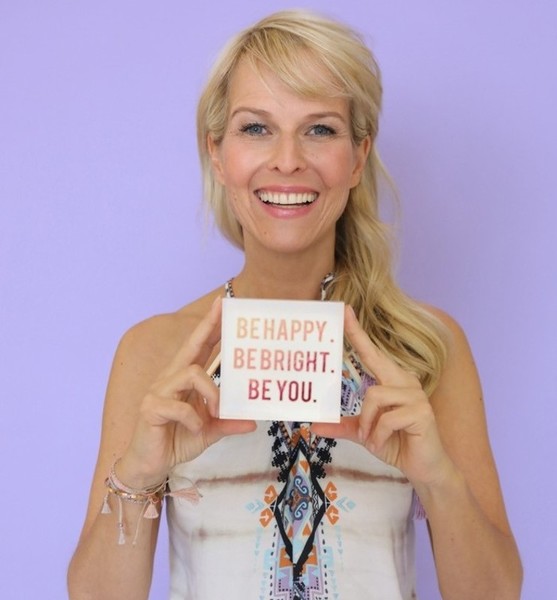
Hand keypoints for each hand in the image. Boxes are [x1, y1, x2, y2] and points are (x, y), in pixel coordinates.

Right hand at [119, 297, 255, 487]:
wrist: (151, 465)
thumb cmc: (177, 440)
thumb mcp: (209, 431)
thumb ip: (228, 423)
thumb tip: (253, 422)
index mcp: (185, 380)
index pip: (199, 347)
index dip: (210, 326)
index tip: (222, 304)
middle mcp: (170, 379)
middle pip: (190, 346)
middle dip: (208, 327)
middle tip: (222, 309)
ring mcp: (158, 391)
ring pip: (191, 373)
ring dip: (211, 392)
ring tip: (217, 411)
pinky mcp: (151, 408)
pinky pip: (178, 406)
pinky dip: (193, 419)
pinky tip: (195, 428)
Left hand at [312, 305, 451, 485]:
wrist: (424, 468)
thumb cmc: (396, 444)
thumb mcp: (365, 433)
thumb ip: (343, 426)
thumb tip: (314, 425)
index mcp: (393, 381)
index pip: (372, 353)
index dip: (358, 332)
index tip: (345, 310)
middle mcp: (405, 381)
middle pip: (375, 358)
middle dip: (358, 336)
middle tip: (344, 310)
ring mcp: (415, 395)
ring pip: (374, 396)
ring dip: (367, 423)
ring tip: (370, 439)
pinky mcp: (422, 411)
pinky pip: (386, 418)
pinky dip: (378, 435)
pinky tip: (382, 444)